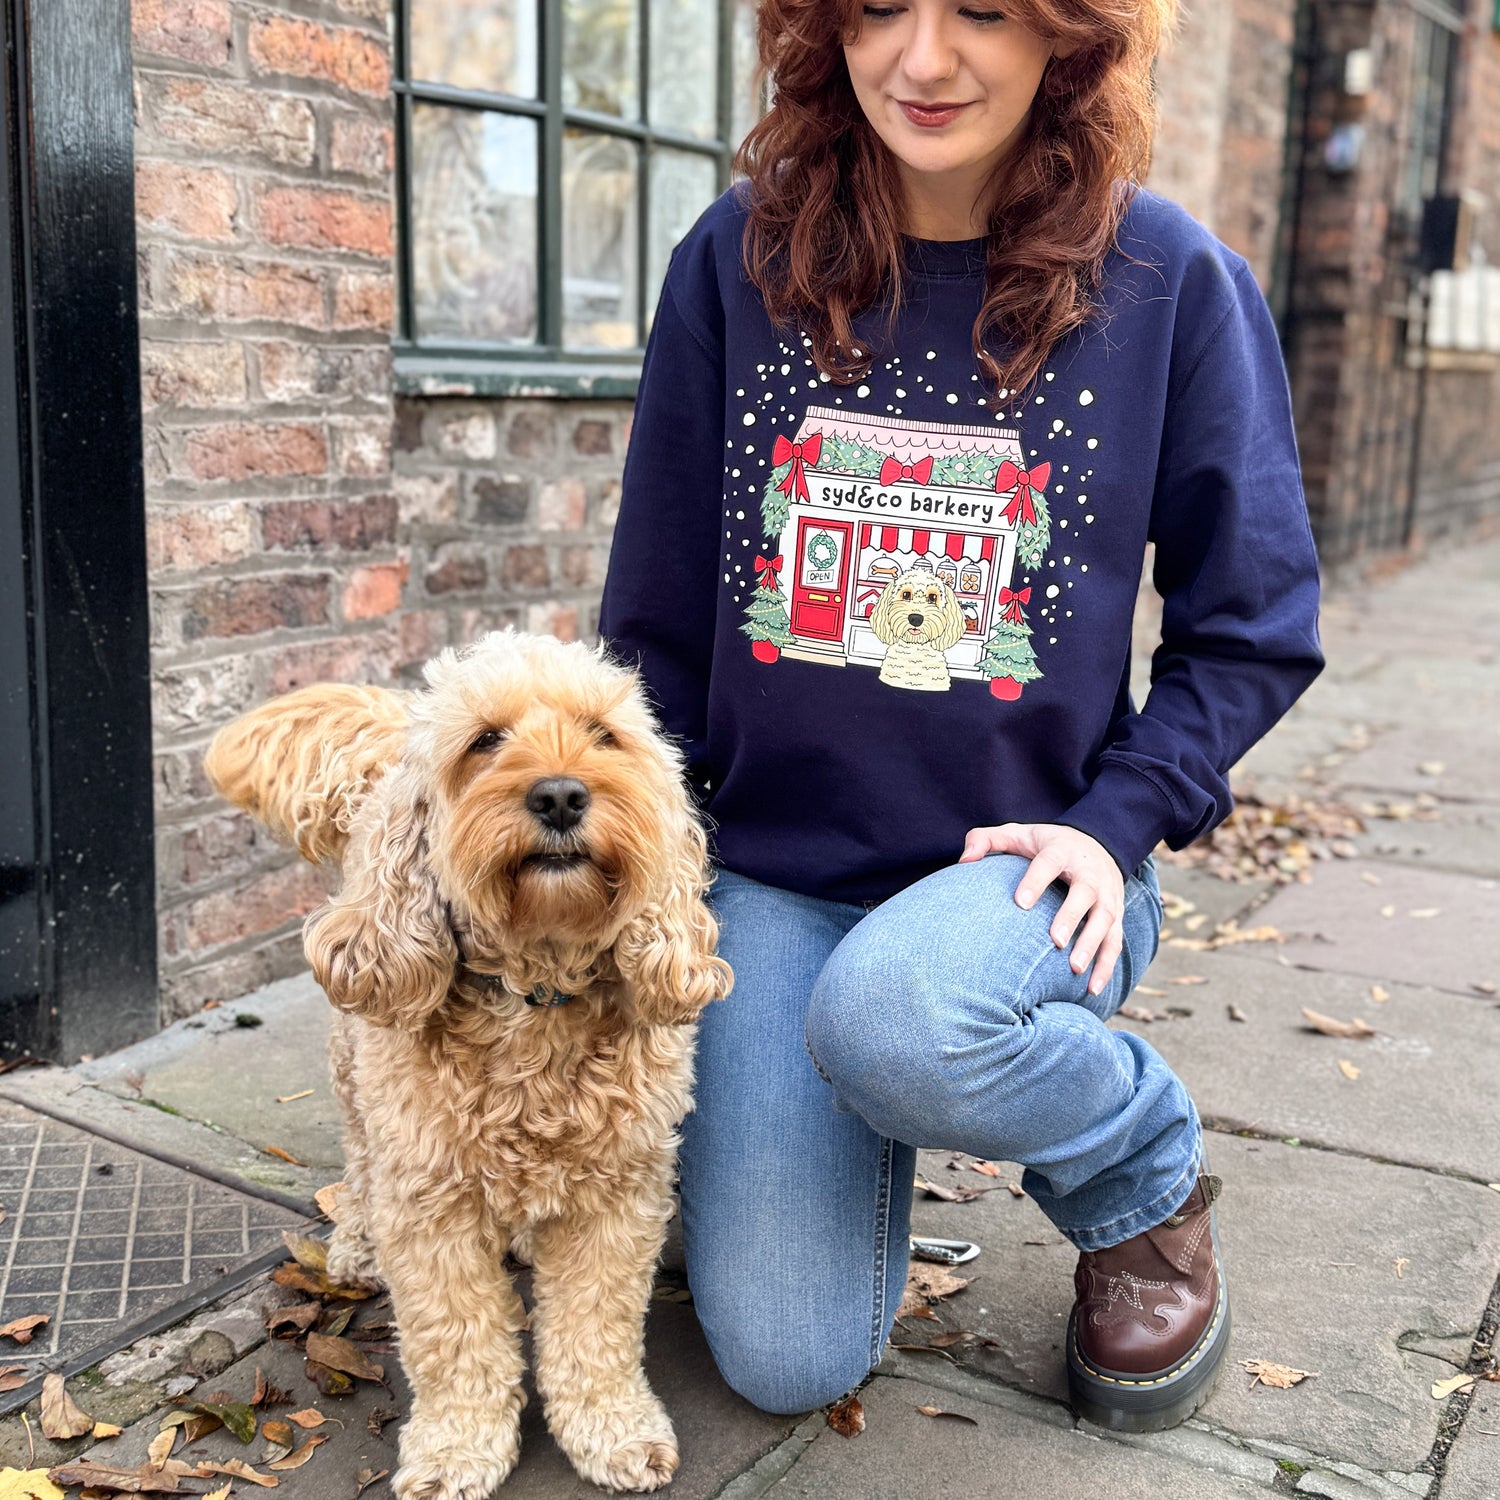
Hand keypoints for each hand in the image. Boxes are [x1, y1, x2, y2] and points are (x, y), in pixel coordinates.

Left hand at [959, 823, 1124, 996]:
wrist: (1098, 842)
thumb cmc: (1046, 844)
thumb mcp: (1017, 834)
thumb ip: (985, 840)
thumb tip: (963, 862)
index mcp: (1061, 851)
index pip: (1048, 863)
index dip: (1035, 881)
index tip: (1020, 903)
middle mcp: (1089, 872)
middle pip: (1084, 893)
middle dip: (1072, 917)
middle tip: (1056, 941)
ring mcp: (1107, 894)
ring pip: (1105, 919)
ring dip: (1092, 945)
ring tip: (1075, 970)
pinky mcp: (1117, 914)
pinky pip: (1115, 941)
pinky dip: (1107, 965)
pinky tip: (1093, 988)